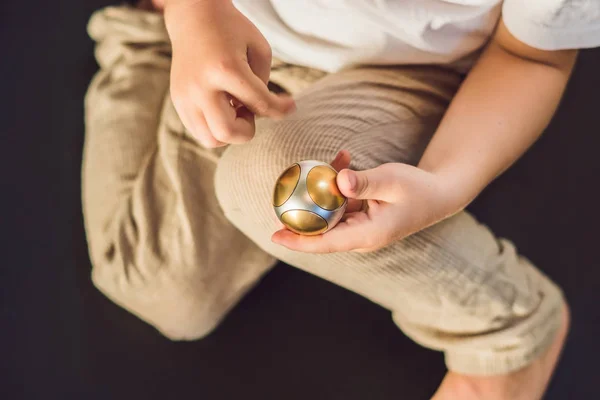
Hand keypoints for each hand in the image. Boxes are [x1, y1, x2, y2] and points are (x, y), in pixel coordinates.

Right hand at [164, 0, 294, 146]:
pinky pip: (199, 131)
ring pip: (211, 139)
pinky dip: (215, 128)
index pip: (260, 104)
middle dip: (247, 129)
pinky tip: (222, 107)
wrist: (193, 18)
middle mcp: (201, 86)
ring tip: (234, 109)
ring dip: (229, 132)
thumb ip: (264, 86)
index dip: (280, 110)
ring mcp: (185, 96)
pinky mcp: (178, 101)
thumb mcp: (259, 49)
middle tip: (248, 108)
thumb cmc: (232, 32)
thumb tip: (261, 115)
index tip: (290, 106)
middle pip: (227, 132)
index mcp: (226, 69)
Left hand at [271, 151, 458, 252]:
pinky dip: (339, 184)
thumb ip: (364, 183)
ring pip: (330, 213)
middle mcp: (361, 236)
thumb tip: (338, 181)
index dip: (298, 240)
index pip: (326, 243)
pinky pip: (342, 203)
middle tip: (279, 195)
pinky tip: (344, 157)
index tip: (274, 235)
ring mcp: (361, 227)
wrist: (438, 195)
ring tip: (329, 161)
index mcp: (368, 235)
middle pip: (321, 230)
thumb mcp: (392, 181)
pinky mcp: (362, 217)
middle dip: (300, 214)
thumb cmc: (418, 189)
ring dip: (324, 190)